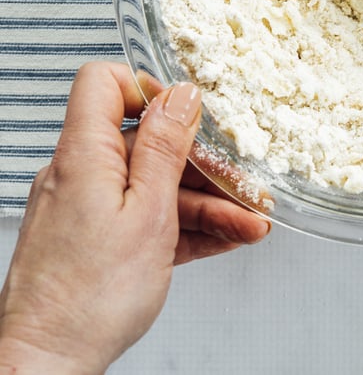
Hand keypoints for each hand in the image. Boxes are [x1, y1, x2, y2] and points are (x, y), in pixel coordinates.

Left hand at [0, 62, 270, 374]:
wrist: (46, 367)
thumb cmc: (88, 300)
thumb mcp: (148, 212)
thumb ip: (165, 148)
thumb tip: (181, 95)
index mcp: (84, 156)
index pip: (103, 84)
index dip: (147, 87)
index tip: (186, 114)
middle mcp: (80, 175)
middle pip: (146, 143)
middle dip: (201, 162)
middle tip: (241, 183)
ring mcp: (88, 208)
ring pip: (155, 185)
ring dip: (207, 202)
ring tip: (249, 221)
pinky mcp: (97, 239)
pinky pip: (147, 217)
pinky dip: (187, 225)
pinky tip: (227, 237)